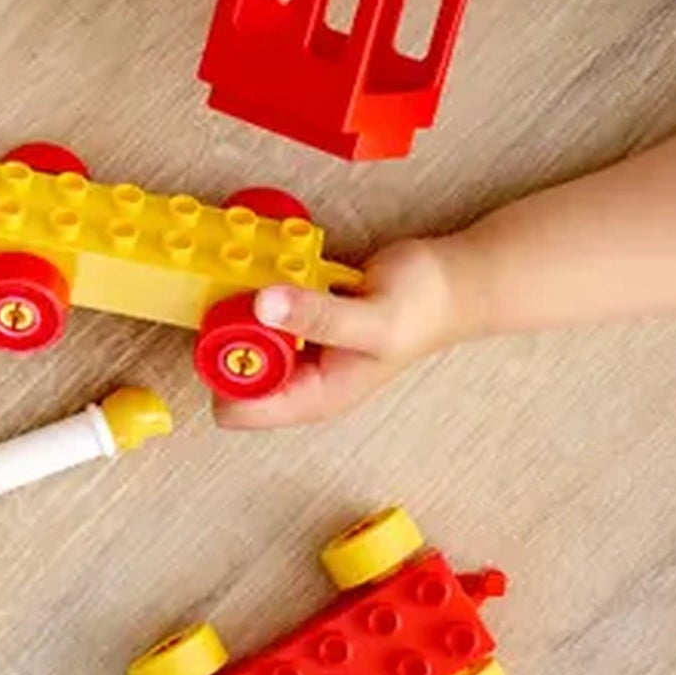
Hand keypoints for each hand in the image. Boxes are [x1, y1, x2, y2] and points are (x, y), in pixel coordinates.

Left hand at [214, 238, 471, 427]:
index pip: (236, 409)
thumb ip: (319, 316)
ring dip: (244, 305)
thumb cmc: (422, 309)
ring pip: (241, 337)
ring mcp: (298, 349)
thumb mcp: (373, 318)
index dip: (225, 369)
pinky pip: (260, 309)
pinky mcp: (300, 319)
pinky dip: (262, 287)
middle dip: (231, 331)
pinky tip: (285, 265)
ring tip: (271, 275)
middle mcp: (300, 379)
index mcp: (313, 397)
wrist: (449, 282)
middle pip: (229, 372)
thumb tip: (261, 305)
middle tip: (253, 291)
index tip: (239, 325)